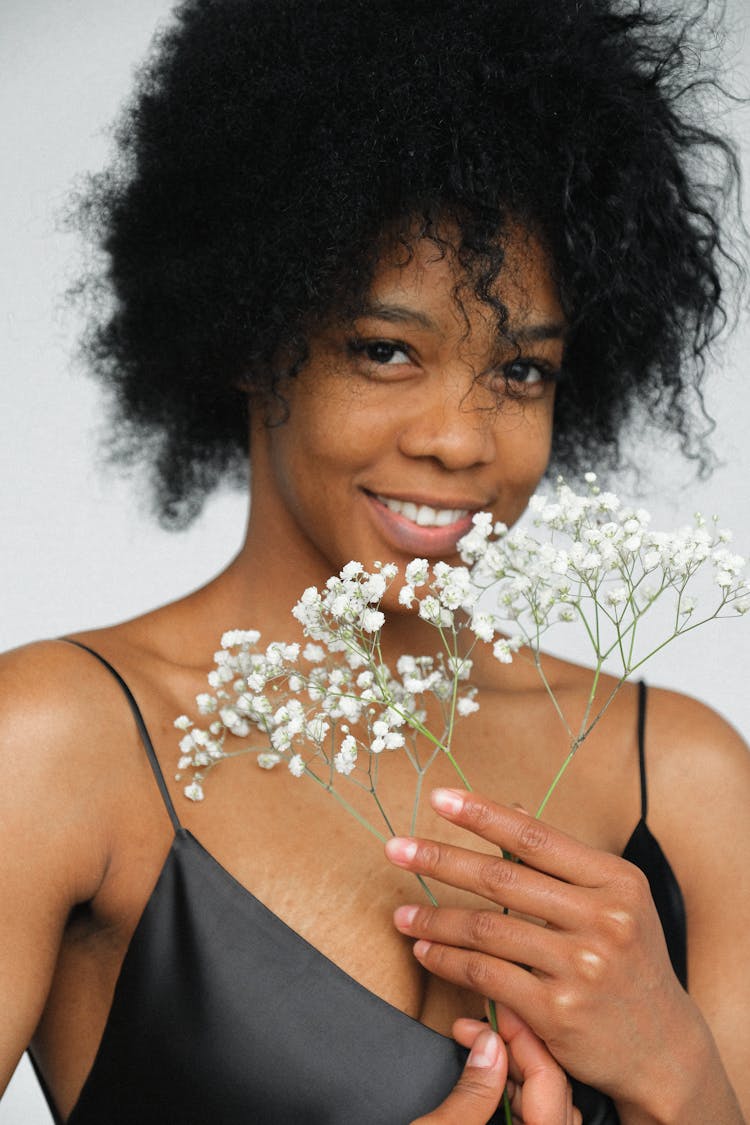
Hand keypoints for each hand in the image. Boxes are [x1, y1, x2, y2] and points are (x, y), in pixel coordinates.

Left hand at [387, 789, 697, 1105]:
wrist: (663, 1047)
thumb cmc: (629, 962)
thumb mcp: (614, 900)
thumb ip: (562, 860)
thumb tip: (514, 808)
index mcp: (616, 880)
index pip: (537, 837)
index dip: (483, 815)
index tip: (440, 799)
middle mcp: (603, 918)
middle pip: (503, 879)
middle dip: (440, 860)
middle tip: (396, 849)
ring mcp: (581, 967)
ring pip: (487, 930)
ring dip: (434, 920)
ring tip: (401, 915)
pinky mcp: (558, 1012)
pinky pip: (486, 976)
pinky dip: (448, 961)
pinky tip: (426, 952)